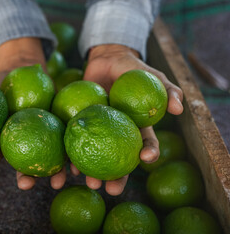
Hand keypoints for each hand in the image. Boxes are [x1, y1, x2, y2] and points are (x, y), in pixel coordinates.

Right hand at [0, 37, 68, 189]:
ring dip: (52, 175)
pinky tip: (78, 165)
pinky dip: (72, 157)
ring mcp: (41, 141)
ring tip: (58, 182)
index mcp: (1, 140)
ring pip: (46, 162)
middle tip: (25, 184)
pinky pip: (66, 147)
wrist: (27, 72)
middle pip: (21, 166)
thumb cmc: (2, 84)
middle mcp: (21, 145)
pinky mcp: (59, 134)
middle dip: (23, 177)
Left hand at [79, 44, 183, 194]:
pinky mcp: (82, 125)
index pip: (145, 143)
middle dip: (118, 177)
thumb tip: (179, 108)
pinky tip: (69, 167)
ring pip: (97, 156)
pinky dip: (73, 155)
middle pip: (119, 159)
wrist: (105, 59)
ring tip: (91, 184)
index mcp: (137, 126)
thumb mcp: (151, 75)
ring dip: (93, 173)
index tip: (145, 160)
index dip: (148, 153)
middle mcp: (118, 133)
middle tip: (112, 190)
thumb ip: (167, 88)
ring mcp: (99, 131)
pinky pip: (77, 141)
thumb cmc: (131, 69)